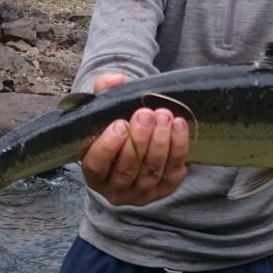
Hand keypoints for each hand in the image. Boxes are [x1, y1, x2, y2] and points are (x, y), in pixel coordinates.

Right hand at [79, 73, 189, 205]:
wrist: (139, 141)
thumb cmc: (116, 124)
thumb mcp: (104, 108)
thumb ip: (104, 90)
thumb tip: (116, 80)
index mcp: (94, 172)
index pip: (97, 164)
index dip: (108, 146)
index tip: (120, 124)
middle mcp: (115, 189)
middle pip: (127, 168)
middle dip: (139, 139)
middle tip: (146, 114)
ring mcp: (141, 193)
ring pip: (152, 171)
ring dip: (160, 141)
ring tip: (165, 116)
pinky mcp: (165, 189)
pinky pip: (174, 171)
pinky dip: (178, 148)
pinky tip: (179, 126)